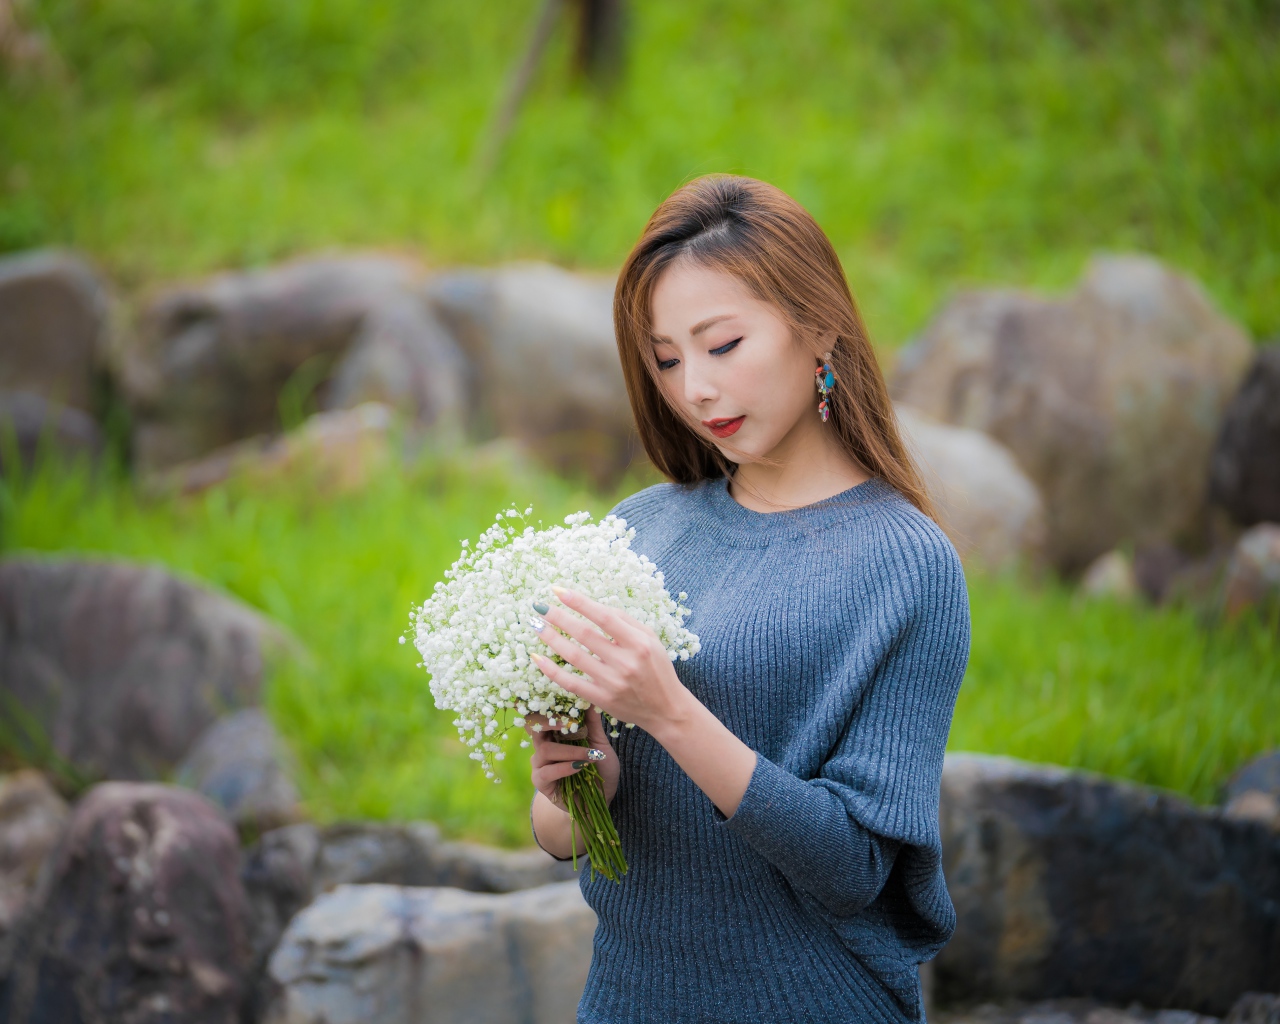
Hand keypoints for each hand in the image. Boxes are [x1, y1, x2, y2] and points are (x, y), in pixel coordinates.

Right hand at [524, 707, 619, 807]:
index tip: (561, 698)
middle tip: (566, 721)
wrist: (602, 798)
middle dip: (549, 722)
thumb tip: (590, 698)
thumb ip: (593, 723)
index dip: (548, 706)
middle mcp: (544, 746)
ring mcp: (540, 764)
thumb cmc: (600, 768)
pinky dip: (564, 768)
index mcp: (555, 733)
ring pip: (545, 750)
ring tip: (589, 756)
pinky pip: (547, 772)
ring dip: (570, 751)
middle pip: (535, 728)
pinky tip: (579, 768)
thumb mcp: (600, 744)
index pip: (544, 715)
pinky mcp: (541, 782)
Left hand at [529, 588, 694, 736]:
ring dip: (551, 639)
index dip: (580, 603)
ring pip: (574, 656)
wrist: (666, 709)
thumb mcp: (651, 639)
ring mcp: (612, 682)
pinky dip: (551, 670)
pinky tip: (537, 657)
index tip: (559, 591)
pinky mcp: (602, 699)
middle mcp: (626, 662)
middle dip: (559, 618)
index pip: (605, 617)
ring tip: (536, 625)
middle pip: (585, 635)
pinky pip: (570, 683)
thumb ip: (626, 621)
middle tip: (540, 606)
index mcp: (639, 643)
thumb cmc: (657, 669)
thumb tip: (595, 606)